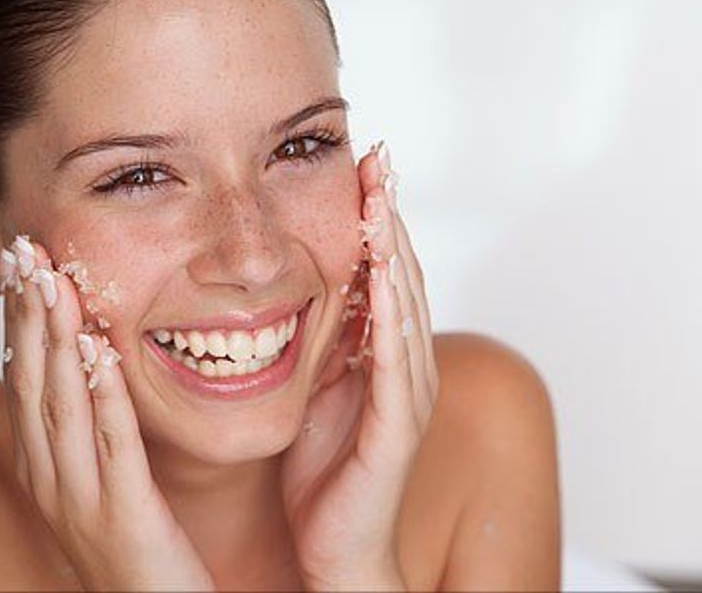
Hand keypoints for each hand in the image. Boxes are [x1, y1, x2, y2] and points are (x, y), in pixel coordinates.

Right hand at [0, 235, 213, 590]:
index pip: (23, 380)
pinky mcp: (125, 516)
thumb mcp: (101, 481)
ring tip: (53, 283)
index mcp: (45, 468)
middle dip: (28, 314)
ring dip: (57, 340)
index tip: (23, 264)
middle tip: (26, 252)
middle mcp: (52, 480)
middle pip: (32, 383)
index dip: (20, 320)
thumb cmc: (134, 546)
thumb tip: (88, 363)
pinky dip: (103, 395)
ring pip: (62, 407)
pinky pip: (113, 445)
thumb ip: (91, 427)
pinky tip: (101, 352)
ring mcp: (83, 499)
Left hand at [281, 141, 439, 590]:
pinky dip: (391, 311)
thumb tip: (292, 289)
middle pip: (402, 272)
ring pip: (404, 303)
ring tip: (380, 193)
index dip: (374, 217)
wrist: (335, 545)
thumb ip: (318, 340)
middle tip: (379, 156)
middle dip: (389, 213)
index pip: (383, 270)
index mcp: (383, 353)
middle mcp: (407, 363)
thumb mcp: (313, 388)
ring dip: (394, 246)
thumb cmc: (321, 471)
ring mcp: (409, 391)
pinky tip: (383, 274)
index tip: (360, 164)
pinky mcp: (399, 422)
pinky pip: (396, 357)